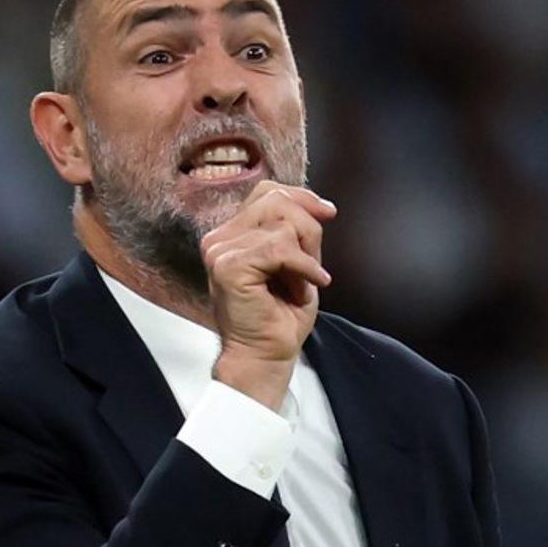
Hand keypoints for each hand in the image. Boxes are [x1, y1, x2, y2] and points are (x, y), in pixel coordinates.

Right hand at [200, 182, 336, 409]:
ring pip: (283, 224)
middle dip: (308, 229)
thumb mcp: (295, 262)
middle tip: (313, 266)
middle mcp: (219, 238)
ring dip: (305, 257)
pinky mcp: (229, 266)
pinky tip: (303, 290)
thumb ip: (297, 230)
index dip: (301, 197)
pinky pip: (280, 248)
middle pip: (277, 200)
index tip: (328, 213)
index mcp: (231, 233)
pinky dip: (302, 268)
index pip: (267, 191)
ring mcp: (220, 251)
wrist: (266, 355)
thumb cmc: (280, 316)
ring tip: (300, 285)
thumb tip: (320, 206)